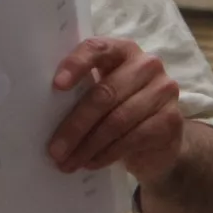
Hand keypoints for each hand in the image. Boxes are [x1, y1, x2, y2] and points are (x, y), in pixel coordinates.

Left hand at [46, 37, 183, 185]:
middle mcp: (146, 65)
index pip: (97, 49)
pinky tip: (91, 163)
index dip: (76, 65)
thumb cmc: (120, 108)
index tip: (56, 86)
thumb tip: (41, 106)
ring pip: (117, 121)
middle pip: (104, 94)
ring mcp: (163, 91)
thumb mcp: (101, 92)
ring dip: (88, 146)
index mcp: (122, 49)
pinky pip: (133, 138)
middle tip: (55, 149)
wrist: (160, 139)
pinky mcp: (171, 120)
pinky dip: (108, 154)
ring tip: (68, 162)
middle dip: (75, 125)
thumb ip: (81, 89)